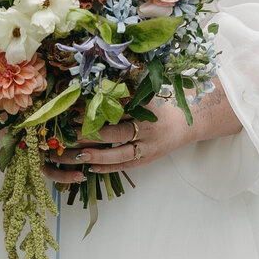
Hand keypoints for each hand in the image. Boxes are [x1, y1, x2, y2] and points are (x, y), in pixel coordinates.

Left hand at [42, 101, 193, 186]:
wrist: (187, 123)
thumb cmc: (163, 106)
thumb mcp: (147, 95)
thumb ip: (125, 94)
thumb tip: (95, 91)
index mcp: (146, 110)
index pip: (116, 113)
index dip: (96, 115)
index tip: (75, 115)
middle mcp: (148, 130)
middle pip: (116, 134)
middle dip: (92, 135)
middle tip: (70, 136)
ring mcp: (148, 148)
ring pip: (120, 154)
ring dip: (97, 155)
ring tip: (78, 156)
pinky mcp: (148, 160)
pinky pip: (126, 166)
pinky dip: (109, 167)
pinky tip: (92, 167)